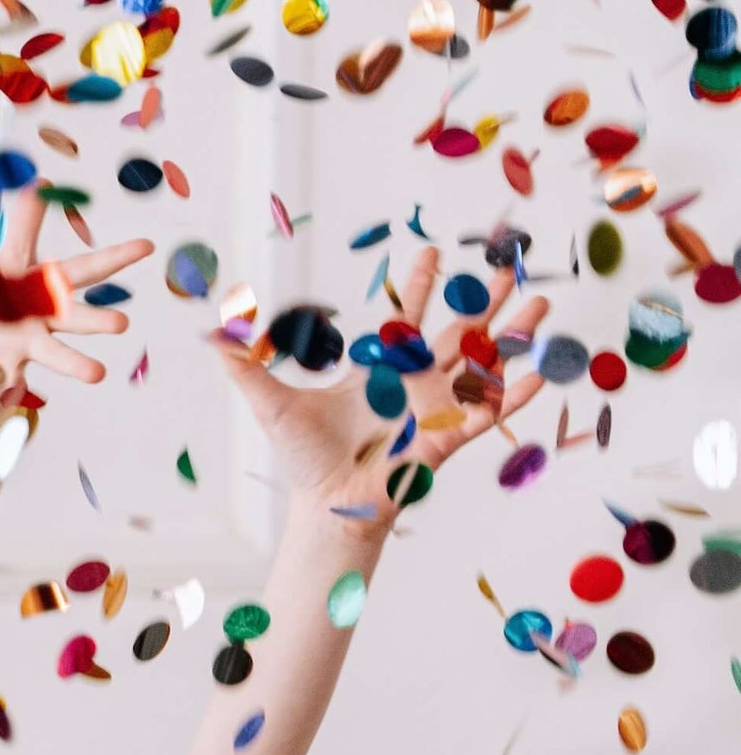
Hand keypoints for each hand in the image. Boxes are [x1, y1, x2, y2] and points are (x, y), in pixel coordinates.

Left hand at [0, 189, 146, 394]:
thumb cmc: (2, 298)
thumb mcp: (7, 257)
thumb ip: (25, 222)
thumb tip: (43, 181)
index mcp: (49, 288)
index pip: (87, 269)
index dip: (117, 257)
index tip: (148, 246)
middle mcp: (46, 318)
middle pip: (76, 317)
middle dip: (98, 320)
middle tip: (121, 323)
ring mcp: (28, 345)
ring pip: (54, 354)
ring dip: (75, 363)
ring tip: (97, 374)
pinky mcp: (4, 366)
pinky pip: (5, 377)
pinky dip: (5, 383)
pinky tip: (12, 389)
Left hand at [213, 242, 548, 524]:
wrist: (324, 502)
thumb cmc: (304, 457)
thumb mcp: (271, 403)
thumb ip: (246, 366)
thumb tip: (210, 333)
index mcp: (381, 369)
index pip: (407, 317)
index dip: (419, 285)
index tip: (433, 252)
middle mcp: (414, 383)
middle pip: (457, 331)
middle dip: (483, 299)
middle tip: (508, 264)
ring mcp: (435, 409)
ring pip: (481, 363)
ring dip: (512, 334)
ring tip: (543, 303)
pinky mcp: (447, 439)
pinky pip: (485, 415)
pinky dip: (511, 397)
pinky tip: (538, 375)